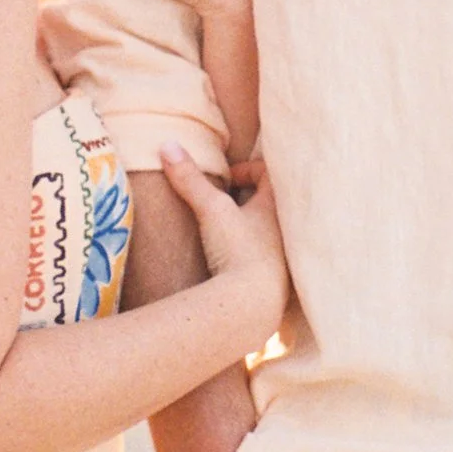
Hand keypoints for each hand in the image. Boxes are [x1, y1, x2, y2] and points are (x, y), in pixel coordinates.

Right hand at [160, 147, 286, 341]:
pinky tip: (229, 266)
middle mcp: (285, 231)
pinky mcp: (275, 285)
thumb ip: (190, 180)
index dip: (249, 170)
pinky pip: (264, 262)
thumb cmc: (239, 251)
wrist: (253, 308)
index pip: (271, 175)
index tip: (227, 179)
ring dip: (249, 230)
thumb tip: (167, 144)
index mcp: (276, 208)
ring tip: (225, 232)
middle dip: (249, 200)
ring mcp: (282, 259)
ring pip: (269, 234)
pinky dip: (248, 257)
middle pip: (272, 204)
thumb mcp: (212, 210)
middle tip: (223, 201)